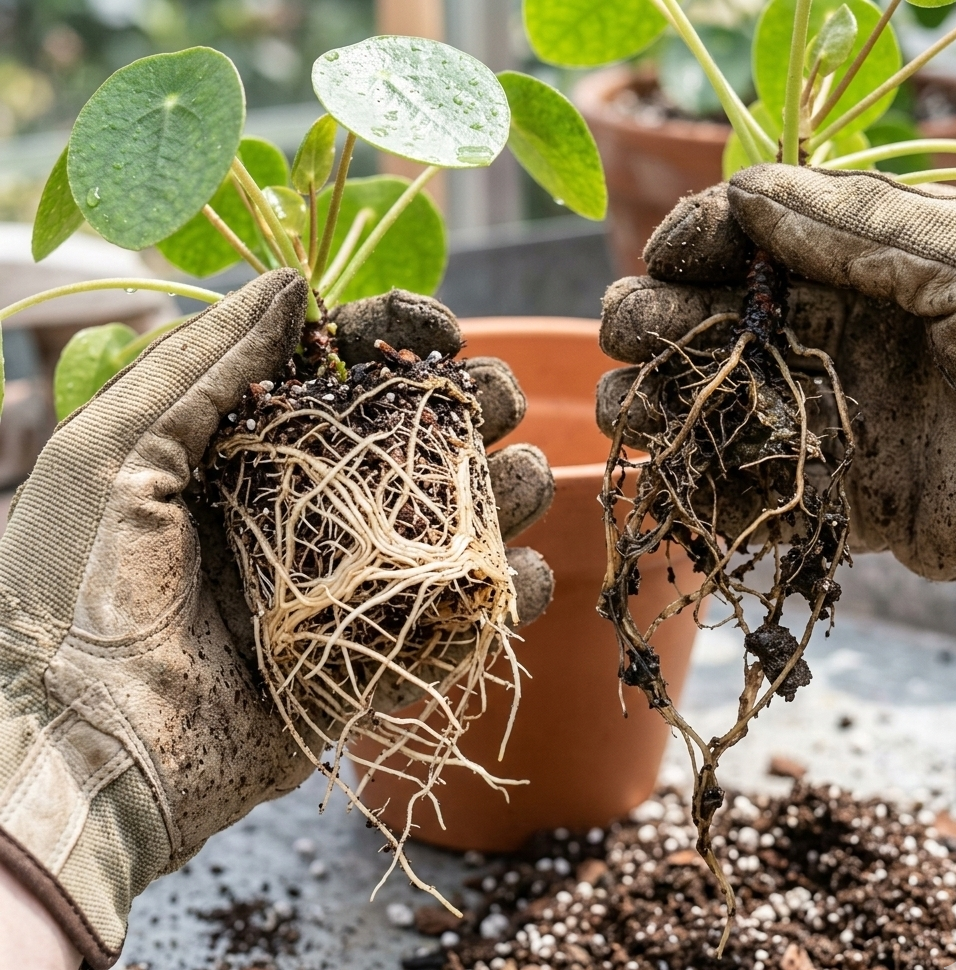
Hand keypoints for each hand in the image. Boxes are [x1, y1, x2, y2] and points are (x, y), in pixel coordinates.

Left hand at [0, 270, 552, 967]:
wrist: (81, 750)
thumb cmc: (74, 591)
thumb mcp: (117, 454)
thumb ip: (205, 366)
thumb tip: (292, 283)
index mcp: (250, 448)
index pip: (339, 370)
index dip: (395, 336)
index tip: (444, 331)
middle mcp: (309, 506)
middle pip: (411, 437)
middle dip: (467, 404)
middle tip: (496, 401)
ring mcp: (348, 583)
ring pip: (451, 522)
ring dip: (505, 490)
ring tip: (526, 477)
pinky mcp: (373, 657)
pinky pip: (457, 623)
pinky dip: (505, 598)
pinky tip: (525, 574)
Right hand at [598, 163, 955, 580]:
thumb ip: (858, 226)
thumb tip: (744, 192)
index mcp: (857, 274)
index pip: (746, 241)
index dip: (694, 241)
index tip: (665, 261)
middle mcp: (827, 343)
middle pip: (706, 325)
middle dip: (653, 324)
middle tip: (632, 339)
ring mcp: (820, 425)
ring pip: (705, 413)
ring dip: (653, 410)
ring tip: (632, 413)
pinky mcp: (831, 507)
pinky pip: (744, 503)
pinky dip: (698, 502)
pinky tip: (668, 492)